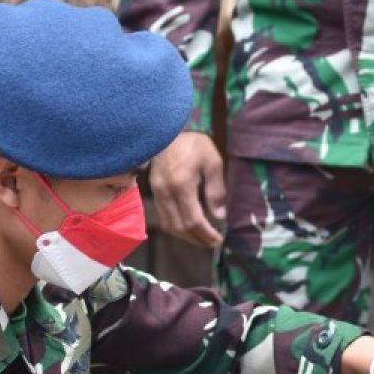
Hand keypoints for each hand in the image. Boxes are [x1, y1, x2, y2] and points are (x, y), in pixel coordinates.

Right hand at [147, 131, 226, 246]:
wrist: (166, 131)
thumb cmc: (193, 144)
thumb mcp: (212, 162)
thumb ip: (216, 190)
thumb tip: (220, 216)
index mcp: (182, 185)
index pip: (193, 220)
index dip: (206, 234)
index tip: (218, 239)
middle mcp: (166, 193)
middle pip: (180, 228)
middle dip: (198, 239)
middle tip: (213, 242)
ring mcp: (157, 193)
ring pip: (170, 226)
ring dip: (186, 237)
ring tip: (202, 238)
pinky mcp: (154, 192)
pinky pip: (163, 218)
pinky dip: (176, 228)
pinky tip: (188, 228)